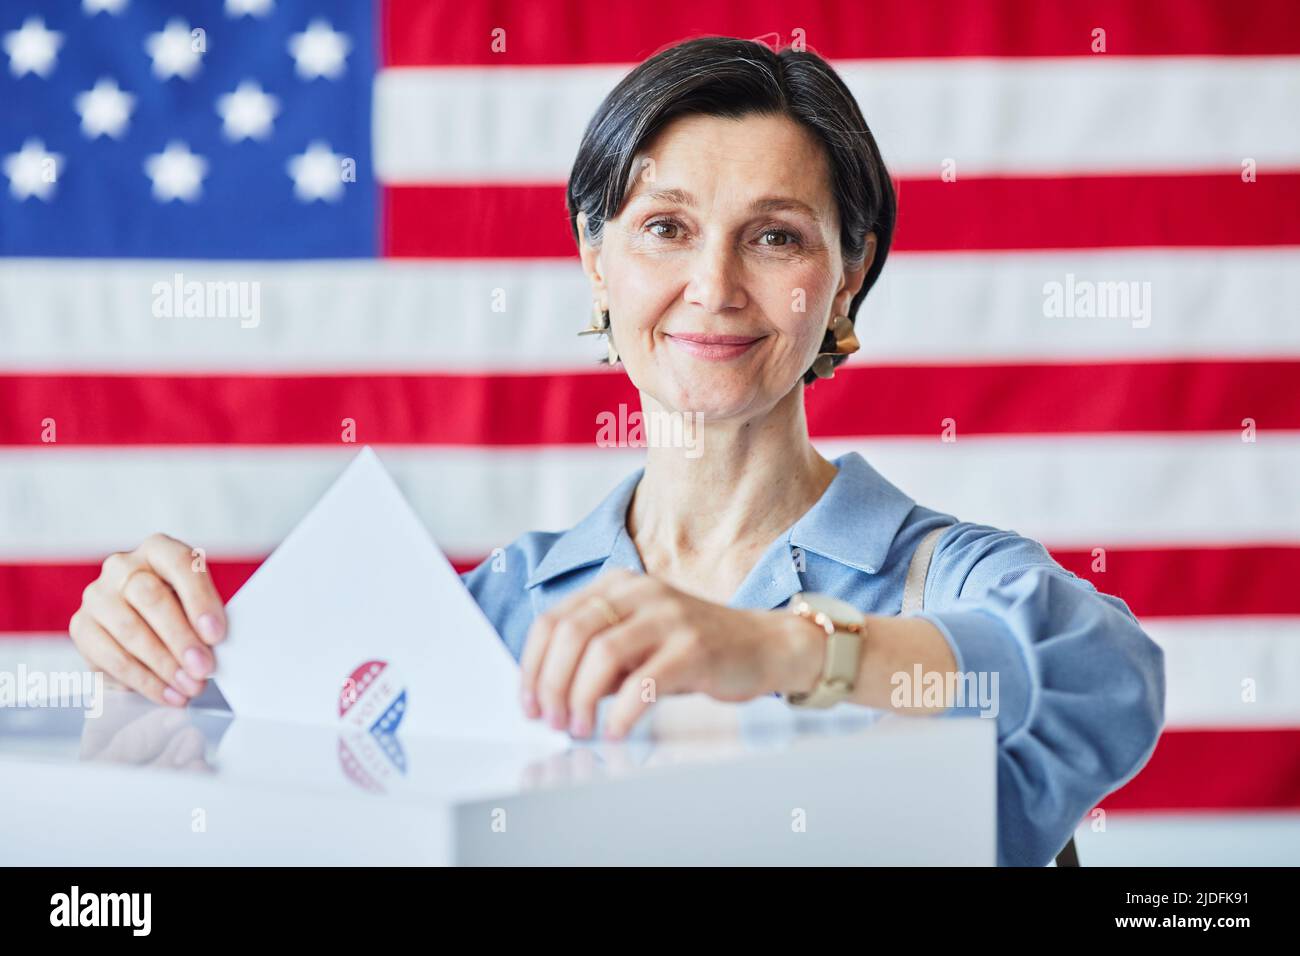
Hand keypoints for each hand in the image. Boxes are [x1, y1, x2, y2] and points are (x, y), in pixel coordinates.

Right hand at [69, 534, 225, 707]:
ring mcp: (97, 595)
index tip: (216, 634)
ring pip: (129, 630)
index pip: (180, 564)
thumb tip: (216, 645)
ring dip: (163, 665)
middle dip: (181, 638)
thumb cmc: (180, 612)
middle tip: (203, 668)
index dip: (199, 600)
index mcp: (159, 550)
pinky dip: (143, 680)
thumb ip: (206, 618)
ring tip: (189, 687)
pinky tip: (166, 693)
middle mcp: (123, 566)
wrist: (143, 629)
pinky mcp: (81, 626)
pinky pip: (110, 657)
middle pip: (151, 598)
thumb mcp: (197, 605)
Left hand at [518, 568, 820, 739]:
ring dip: (580, 698)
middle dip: (551, 684)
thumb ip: (596, 657)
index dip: (532, 666)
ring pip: (601, 653)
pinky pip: (644, 681)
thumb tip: (549, 696)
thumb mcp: (637, 642)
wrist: (763, 645)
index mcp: (618, 586)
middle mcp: (640, 592)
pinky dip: (621, 712)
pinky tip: (615, 731)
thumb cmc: (692, 649)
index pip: (554, 619)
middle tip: (553, 722)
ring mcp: (668, 616)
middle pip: (571, 633)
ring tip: (580, 728)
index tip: (529, 705)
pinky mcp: (694, 647)